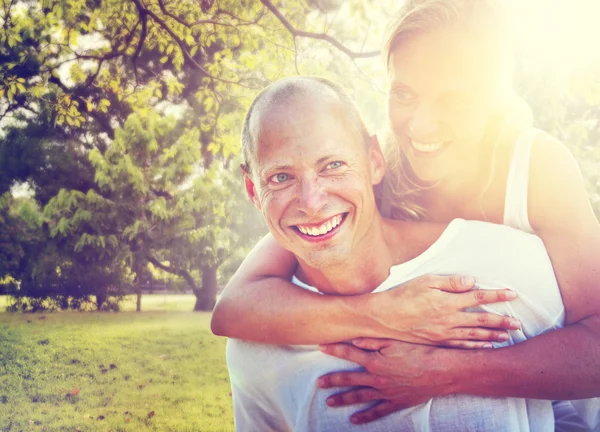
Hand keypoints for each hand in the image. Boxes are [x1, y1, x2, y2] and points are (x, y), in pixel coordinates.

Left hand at [318, 338, 450, 423]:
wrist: (440, 372)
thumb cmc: (419, 352)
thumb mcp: (395, 341)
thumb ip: (372, 341)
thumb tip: (354, 340)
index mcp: (374, 361)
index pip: (349, 354)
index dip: (334, 350)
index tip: (321, 348)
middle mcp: (376, 378)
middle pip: (349, 379)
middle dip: (332, 380)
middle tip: (318, 383)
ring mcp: (385, 392)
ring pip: (359, 397)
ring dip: (343, 399)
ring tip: (329, 402)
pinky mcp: (396, 402)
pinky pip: (377, 411)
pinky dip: (365, 417)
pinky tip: (354, 420)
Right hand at [367, 274, 519, 347]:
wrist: (384, 317)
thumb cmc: (403, 295)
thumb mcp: (425, 281)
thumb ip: (450, 282)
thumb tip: (472, 282)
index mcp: (448, 302)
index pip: (479, 297)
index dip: (497, 296)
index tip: (512, 294)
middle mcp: (449, 319)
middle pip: (482, 320)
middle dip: (502, 321)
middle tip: (518, 323)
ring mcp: (443, 333)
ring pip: (474, 335)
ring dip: (492, 335)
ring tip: (507, 336)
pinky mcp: (437, 342)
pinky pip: (461, 346)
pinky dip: (475, 346)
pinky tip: (485, 346)